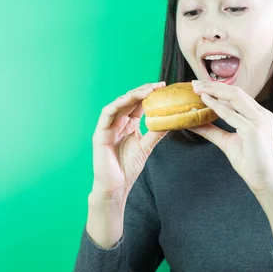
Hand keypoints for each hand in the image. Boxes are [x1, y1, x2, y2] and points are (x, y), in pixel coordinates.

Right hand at [91, 81, 167, 200]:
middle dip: (144, 91)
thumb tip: (172, 121)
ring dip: (132, 95)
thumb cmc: (128, 168)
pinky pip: (107, 114)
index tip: (164, 88)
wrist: (116, 185)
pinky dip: (117, 104)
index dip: (150, 95)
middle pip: (130, 101)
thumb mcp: (146, 146)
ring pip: (119, 104)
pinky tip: (128, 99)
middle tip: (159, 86)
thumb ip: (156, 133)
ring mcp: (108, 126)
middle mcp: (118, 122)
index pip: (138, 104)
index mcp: (128, 124)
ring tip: (147, 90)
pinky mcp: (100, 132)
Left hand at [188, 80, 272, 196]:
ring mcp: (260, 121)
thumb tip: (193, 123)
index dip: (218, 88)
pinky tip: (205, 102)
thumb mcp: (227, 142)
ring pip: (235, 98)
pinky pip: (232, 115)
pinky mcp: (255, 131)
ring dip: (214, 92)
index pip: (237, 95)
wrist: (265, 181)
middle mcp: (262, 114)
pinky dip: (217, 107)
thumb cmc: (250, 162)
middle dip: (213, 86)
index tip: (200, 86)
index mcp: (260, 115)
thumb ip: (212, 130)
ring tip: (197, 90)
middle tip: (194, 84)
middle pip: (236, 92)